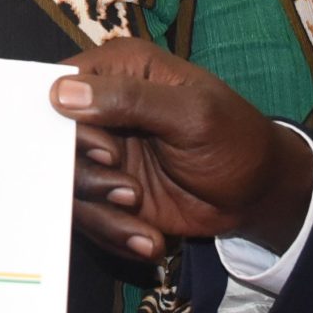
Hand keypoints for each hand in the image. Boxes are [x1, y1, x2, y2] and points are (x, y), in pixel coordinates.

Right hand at [54, 39, 312, 252]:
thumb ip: (129, 99)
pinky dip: (116, 234)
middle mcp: (101, 110)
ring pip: (67, 186)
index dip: (65, 122)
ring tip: (146, 227)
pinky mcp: (107, 192)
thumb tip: (62, 91)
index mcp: (119, 71)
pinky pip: (88, 217)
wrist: (257, 193)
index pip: (59, 86)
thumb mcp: (191, 114)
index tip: (103, 153)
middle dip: (88, 178)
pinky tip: (151, 241)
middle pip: (55, 143)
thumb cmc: (234, 137)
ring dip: (105, 215)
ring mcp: (102, 154)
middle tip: (131, 192)